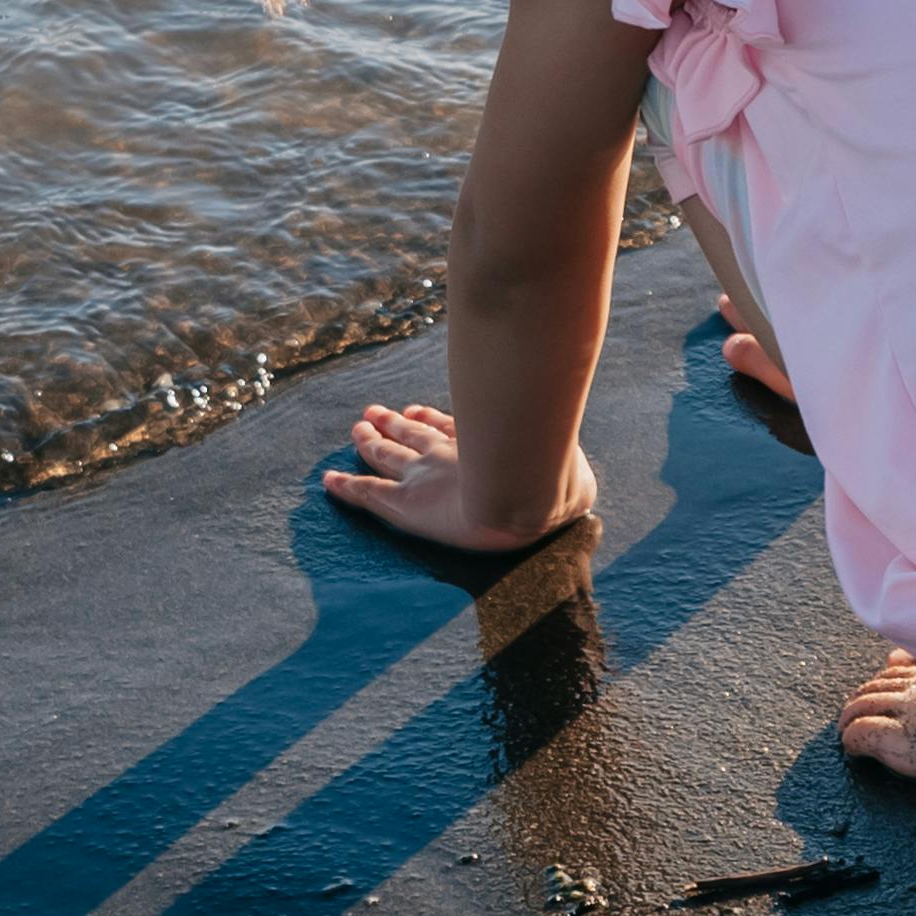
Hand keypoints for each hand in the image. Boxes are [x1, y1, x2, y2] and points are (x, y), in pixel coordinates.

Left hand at [321, 398, 596, 554]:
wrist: (525, 503)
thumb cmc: (550, 491)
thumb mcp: (568, 486)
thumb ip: (570, 488)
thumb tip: (587, 496)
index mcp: (482, 445)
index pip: (449, 427)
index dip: (430, 420)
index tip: (415, 411)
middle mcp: (448, 452)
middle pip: (412, 433)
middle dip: (393, 423)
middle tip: (372, 413)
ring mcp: (423, 477)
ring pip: (386, 454)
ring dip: (369, 443)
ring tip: (355, 431)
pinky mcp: (403, 504)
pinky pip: (365, 493)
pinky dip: (346, 488)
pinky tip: (328, 483)